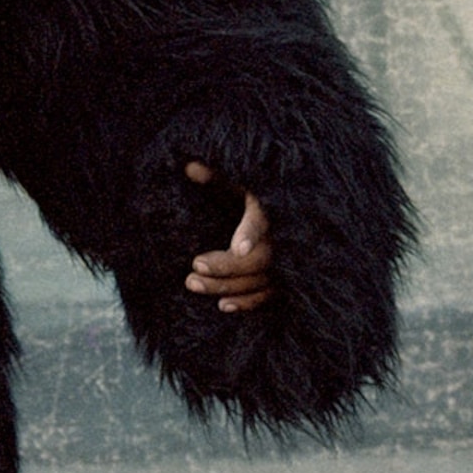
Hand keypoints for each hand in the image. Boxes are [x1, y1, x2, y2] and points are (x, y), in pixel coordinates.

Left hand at [183, 161, 271, 311]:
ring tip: (192, 282)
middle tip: (194, 265)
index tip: (238, 248)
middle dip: (226, 266)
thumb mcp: (236, 183)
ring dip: (227, 287)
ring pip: (260, 281)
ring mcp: (284, 263)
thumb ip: (215, 177)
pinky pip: (268, 297)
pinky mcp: (282, 280)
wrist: (281, 215)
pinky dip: (247, 303)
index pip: (263, 220)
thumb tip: (189, 166)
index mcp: (270, 209)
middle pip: (259, 259)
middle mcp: (281, 238)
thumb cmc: (251, 196)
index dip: (253, 233)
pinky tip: (222, 306)